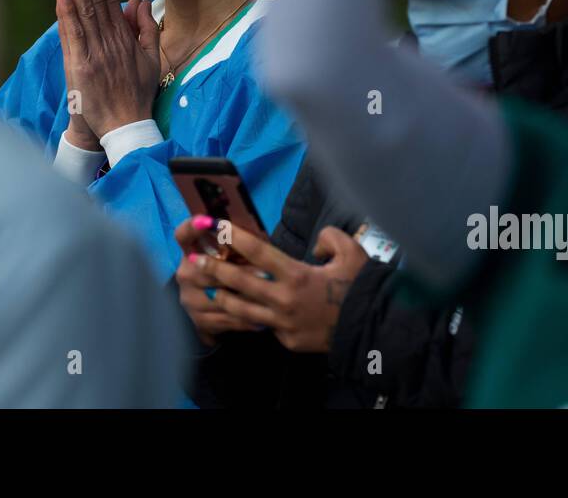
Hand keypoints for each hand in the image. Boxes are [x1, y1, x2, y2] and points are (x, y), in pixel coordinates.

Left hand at [56, 0, 161, 138]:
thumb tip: (137, 2)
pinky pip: (73, 34)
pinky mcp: (80, 65)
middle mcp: (110, 41)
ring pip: (83, 11)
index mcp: (125, 38)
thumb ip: (146, 29)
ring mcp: (95, 52)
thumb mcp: (151, 59)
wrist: (125, 125)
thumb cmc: (137, 94)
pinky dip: (66, 13)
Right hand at [174, 217, 256, 345]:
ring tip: (268, 297)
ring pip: (219, 296)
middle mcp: (185, 274)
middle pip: (208, 269)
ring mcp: (189, 298)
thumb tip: (256, 243)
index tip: (207, 221)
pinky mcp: (198, 320)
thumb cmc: (228, 272)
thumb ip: (235, 247)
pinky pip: (226, 318)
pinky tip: (263, 317)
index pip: (183, 235)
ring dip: (246, 297)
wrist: (213, 310)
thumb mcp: (230, 256)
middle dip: (238, 272)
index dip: (192, 227)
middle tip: (264, 274)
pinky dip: (245, 318)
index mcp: (190, 252)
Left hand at [188, 222, 371, 353]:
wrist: (371, 329)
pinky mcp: (286, 340)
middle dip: (214, 269)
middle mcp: (284, 299)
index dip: (235, 237)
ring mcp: (283, 323)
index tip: (217, 227)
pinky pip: (266, 327)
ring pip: (243, 310)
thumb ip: (329, 238)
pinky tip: (245, 311)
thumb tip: (316, 243)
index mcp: (296, 275)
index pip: (257, 252)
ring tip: (209, 289)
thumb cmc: (360, 288)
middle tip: (196, 261)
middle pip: (239, 282)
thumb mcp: (351, 253)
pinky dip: (256, 318)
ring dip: (223, 298)